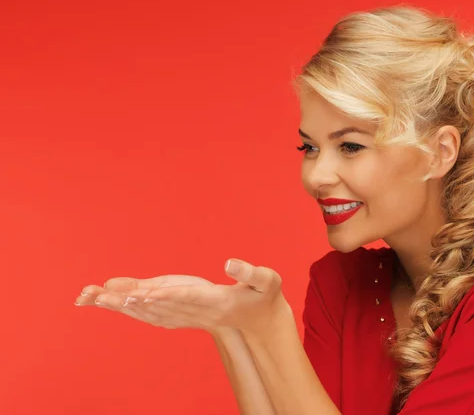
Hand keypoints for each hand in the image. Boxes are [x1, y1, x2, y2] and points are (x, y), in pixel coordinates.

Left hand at [75, 259, 291, 336]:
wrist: (261, 322)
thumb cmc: (265, 297)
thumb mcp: (267, 281)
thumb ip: (251, 272)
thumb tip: (229, 262)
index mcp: (218, 303)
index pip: (188, 298)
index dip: (166, 296)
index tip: (143, 294)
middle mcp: (199, 313)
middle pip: (160, 306)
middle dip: (129, 300)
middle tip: (99, 295)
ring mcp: (190, 317)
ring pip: (152, 312)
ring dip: (124, 306)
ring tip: (94, 298)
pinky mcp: (185, 316)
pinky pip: (155, 315)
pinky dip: (135, 310)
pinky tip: (117, 305)